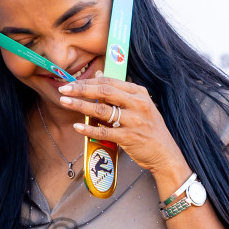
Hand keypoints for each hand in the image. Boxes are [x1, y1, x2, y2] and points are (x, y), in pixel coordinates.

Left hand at [58, 76, 189, 190]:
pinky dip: (89, 129)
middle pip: (104, 92)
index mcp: (139, 93)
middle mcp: (138, 104)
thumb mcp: (139, 106)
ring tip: (65, 103)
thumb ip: (119, 92)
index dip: (88, 81)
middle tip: (64, 89)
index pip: (109, 82)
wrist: (165, 153)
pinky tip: (77, 127)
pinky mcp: (130, 138)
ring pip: (102, 110)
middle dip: (81, 89)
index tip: (72, 83)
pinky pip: (105, 132)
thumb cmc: (149, 129)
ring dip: (80, 106)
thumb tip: (99, 75)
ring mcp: (134, 121)